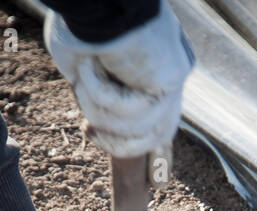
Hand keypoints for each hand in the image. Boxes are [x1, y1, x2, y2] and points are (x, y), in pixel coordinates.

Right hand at [44, 1, 194, 157]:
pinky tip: (93, 62)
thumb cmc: (81, 21)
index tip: (86, 130)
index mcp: (154, 69)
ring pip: (140, 129)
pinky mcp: (172, 77)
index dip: (118, 139)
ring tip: (86, 72)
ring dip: (101, 110)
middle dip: (118, 143)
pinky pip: (135, 115)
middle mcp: (171, 73)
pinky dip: (102, 94)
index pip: (152, 122)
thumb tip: (97, 124)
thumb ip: (99, 95)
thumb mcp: (85, 68)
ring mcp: (175, 76)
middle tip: (87, 130)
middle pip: (157, 135)